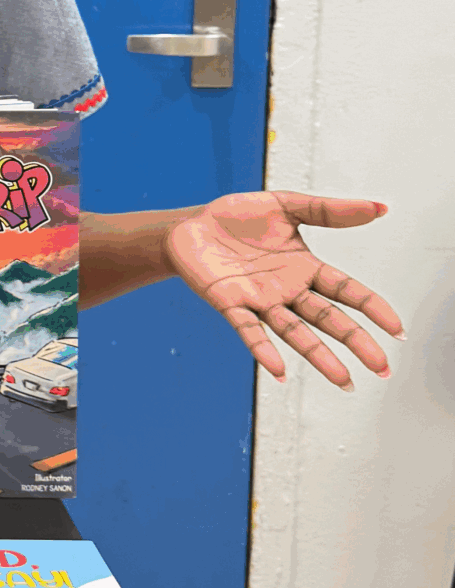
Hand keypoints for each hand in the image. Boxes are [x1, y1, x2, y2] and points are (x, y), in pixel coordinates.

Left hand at [165, 193, 402, 387]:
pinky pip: (249, 331)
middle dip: (356, 343)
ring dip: (319, 356)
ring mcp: (259, 300)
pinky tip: (278, 370)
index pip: (347, 291)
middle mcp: (287, 290)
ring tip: (344, 381)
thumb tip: (381, 208)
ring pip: (295, 332)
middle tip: (382, 369)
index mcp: (305, 267)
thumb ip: (330, 211)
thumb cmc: (237, 217)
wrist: (190, 225)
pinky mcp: (229, 304)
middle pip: (329, 319)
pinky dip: (264, 350)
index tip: (397, 331)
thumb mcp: (287, 205)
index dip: (372, 309)